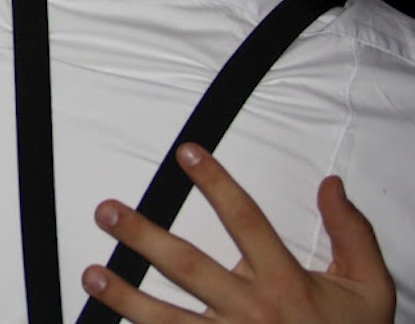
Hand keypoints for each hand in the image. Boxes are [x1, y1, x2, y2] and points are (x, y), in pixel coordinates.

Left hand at [82, 143, 395, 322]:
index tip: (186, 153)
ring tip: (92, 273)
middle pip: (188, 266)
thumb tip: (331, 184)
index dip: (214, 182)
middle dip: (144, 237)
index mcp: (284, 281)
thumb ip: (351, 232)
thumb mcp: (367, 287)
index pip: (243, 219)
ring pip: (169, 318)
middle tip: (107, 212)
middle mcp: (251, 311)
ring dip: (126, 295)